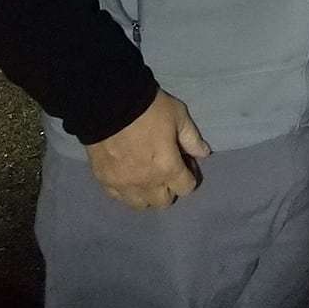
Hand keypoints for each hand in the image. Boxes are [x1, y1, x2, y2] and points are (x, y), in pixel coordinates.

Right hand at [84, 90, 210, 210]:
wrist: (110, 103)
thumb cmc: (149, 109)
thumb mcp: (178, 116)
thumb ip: (192, 138)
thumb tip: (203, 154)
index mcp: (167, 168)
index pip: (186, 188)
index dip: (188, 176)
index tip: (184, 163)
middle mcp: (146, 183)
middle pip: (163, 202)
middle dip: (168, 188)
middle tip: (164, 170)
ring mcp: (123, 185)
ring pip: (139, 204)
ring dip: (146, 194)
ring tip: (145, 176)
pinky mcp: (104, 180)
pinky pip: (118, 197)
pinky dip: (125, 191)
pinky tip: (126, 176)